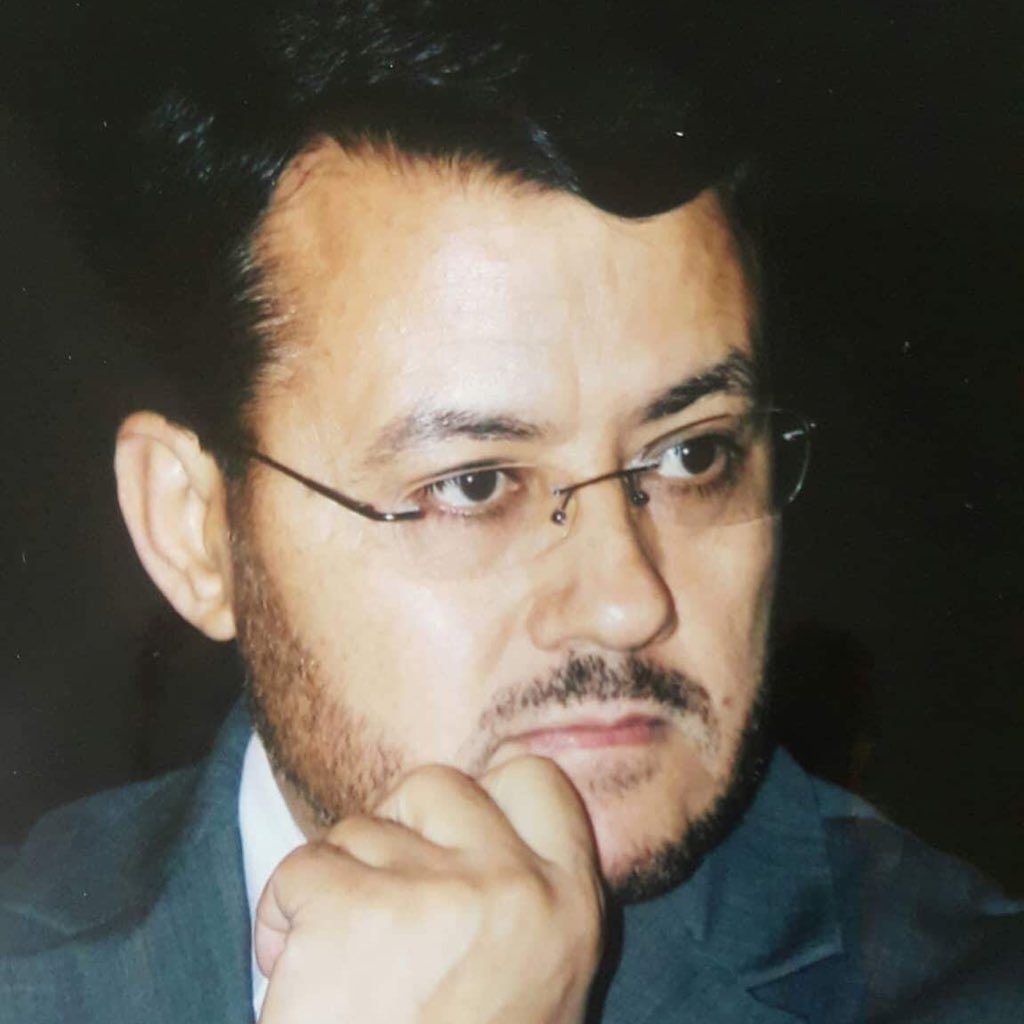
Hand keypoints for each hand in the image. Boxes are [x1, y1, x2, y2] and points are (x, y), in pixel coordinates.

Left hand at [255, 756, 604, 1023]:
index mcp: (570, 907)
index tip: (444, 835)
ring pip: (359, 830)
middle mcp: (516, 887)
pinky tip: (291, 974)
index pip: (534, 781)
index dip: (484, 794)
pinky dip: (282, 917)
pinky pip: (302, 869)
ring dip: (333, 885)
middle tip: (374, 901)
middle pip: (434, 786)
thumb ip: (516, 904)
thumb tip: (463, 830)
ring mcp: (437, 895)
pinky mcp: (354, 912)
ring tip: (336, 967)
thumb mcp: (532, 988)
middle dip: (392, 831)